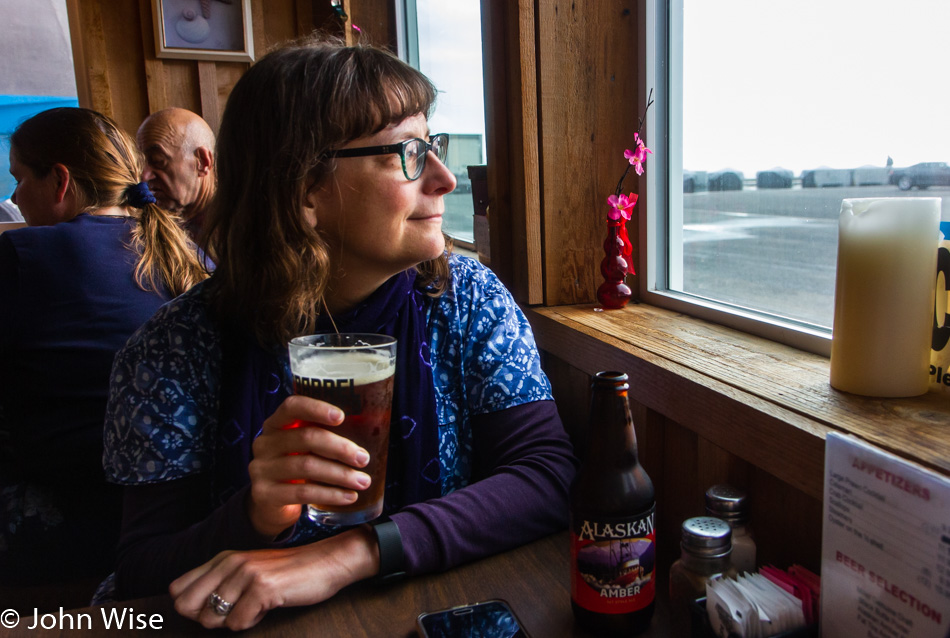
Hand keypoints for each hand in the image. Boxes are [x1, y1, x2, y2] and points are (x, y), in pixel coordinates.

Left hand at [169, 526, 379, 630]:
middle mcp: (230, 563)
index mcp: (223, 558)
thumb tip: (189, 610)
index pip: (179, 589)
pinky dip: (251, 622)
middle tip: (235, 610)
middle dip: (207, 617)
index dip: (193, 607)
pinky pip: (237, 623)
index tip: (218, 608)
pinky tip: (268, 606)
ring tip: (256, 606)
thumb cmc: (288, 574)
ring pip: (211, 618)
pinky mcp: (262, 588)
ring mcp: (245, 574)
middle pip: (186, 606)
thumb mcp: (249, 572)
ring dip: (234, 620)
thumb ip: (220, 584)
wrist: (326, 563)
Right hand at [247, 394, 370, 536]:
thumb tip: (370, 431)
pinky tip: (349, 496)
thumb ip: (323, 436)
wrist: (270, 505)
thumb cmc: (296, 467)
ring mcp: (262, 469)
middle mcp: (265, 443)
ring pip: (307, 466)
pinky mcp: (265, 494)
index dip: (317, 409)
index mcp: (276, 424)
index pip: (292, 406)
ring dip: (340, 474)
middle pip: (306, 437)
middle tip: (363, 458)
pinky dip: (331, 494)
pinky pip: (303, 493)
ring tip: (363, 481)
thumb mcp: (303, 448)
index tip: (341, 417)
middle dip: (340, 448)